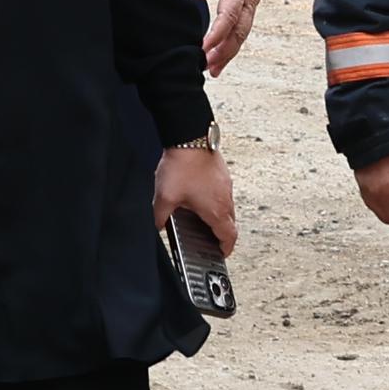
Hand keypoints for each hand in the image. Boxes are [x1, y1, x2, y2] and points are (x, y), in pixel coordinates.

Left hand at [152, 138, 236, 257]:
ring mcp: (226, 184)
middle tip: (212, 240)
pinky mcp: (222, 173)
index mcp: (216, 210)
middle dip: (222, 234)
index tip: (222, 253)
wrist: (190, 137)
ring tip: (202, 218)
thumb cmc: (182, 165)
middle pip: (230, 223)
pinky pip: (223, 193)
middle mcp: (225, 198)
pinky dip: (215, 201)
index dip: (226, 248)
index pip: (229, 236)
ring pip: (227, 207)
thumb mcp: (165, 197)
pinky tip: (199, 196)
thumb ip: (160, 216)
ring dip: (219, 216)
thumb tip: (158, 225)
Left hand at [191, 0, 265, 71]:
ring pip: (243, 32)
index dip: (216, 35)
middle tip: (208, 68)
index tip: (203, 48)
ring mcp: (253, 1)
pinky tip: (222, 53)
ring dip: (229, 52)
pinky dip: (233, 42)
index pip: (228, 16)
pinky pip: (243, 26)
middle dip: (224, 52)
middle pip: (239, 31)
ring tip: (214, 69)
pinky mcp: (250, 2)